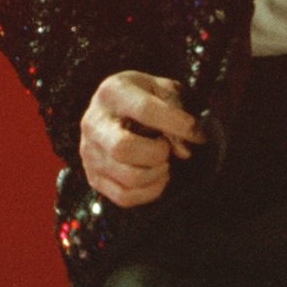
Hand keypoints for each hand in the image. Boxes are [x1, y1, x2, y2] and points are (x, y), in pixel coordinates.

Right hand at [80, 72, 206, 207]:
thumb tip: (183, 151)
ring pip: (127, 177)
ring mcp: (89, 153)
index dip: (176, 124)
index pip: (144, 110)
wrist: (117, 110)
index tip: (197, 134)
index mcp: (112, 92)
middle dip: (157, 153)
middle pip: (123, 148)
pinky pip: (124, 197)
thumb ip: (177, 112)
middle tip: (167, 149)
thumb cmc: (145, 98)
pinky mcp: (93, 177)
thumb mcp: (162, 89)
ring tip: (164, 163)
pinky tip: (156, 178)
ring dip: (157, 174)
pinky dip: (149, 192)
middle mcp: (94, 123)